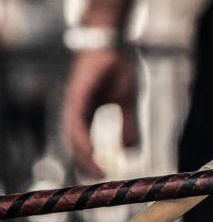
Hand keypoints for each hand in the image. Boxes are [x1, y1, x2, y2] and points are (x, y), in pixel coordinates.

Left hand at [63, 47, 138, 177]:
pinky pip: (75, 123)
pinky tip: (88, 151)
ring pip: (73, 137)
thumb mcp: (129, 103)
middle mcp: (76, 110)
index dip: (92, 159)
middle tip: (99, 178)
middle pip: (76, 143)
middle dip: (85, 163)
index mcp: (87, 112)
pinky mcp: (75, 96)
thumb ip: (128, 125)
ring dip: (82, 156)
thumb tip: (130, 151)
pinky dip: (81, 140)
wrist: (114, 43)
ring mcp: (74, 103)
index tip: (104, 174)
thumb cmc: (119, 68)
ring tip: (95, 171)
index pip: (85, 141)